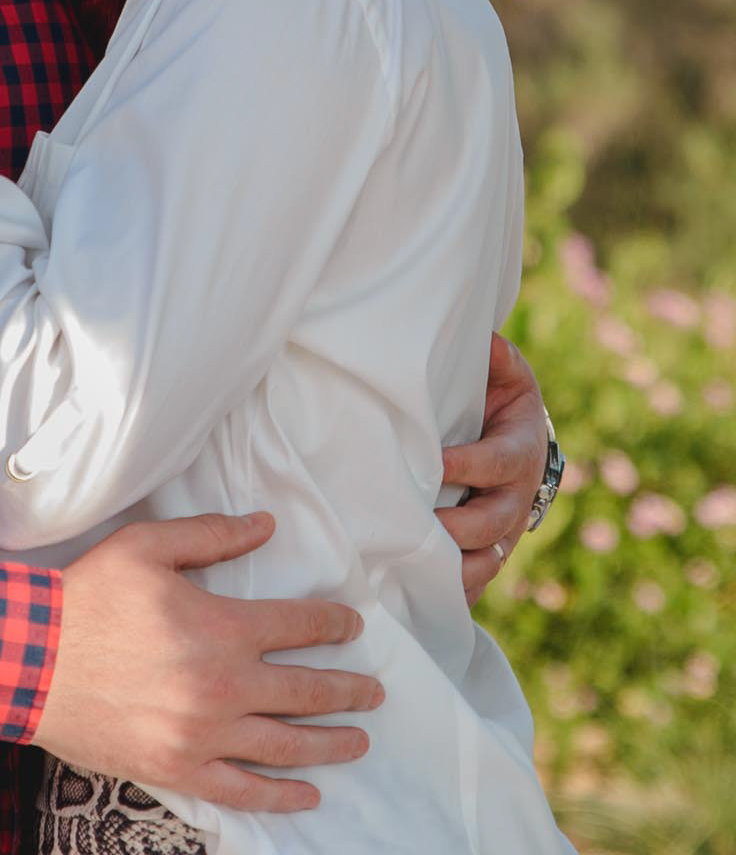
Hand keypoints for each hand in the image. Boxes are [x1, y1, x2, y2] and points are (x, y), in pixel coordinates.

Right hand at [33, 512, 382, 813]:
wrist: (31, 659)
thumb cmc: (89, 595)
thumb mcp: (148, 546)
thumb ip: (212, 535)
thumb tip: (266, 525)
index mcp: (222, 626)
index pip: (299, 624)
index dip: (333, 623)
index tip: (353, 625)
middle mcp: (225, 685)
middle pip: (306, 690)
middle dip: (349, 689)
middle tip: (375, 691)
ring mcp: (204, 734)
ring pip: (286, 745)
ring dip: (331, 743)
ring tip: (360, 740)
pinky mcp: (179, 769)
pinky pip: (243, 792)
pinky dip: (281, 796)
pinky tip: (307, 795)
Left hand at [438, 333, 548, 604]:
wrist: (522, 439)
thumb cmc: (501, 399)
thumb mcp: (506, 372)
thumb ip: (495, 356)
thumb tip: (485, 337)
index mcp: (519, 450)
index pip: (496, 463)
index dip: (468, 466)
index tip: (434, 466)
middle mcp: (516, 498)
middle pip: (490, 522)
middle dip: (454, 527)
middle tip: (415, 524)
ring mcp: (503, 531)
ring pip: (485, 561)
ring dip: (453, 569)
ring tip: (412, 570)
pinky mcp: (488, 552)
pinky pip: (475, 581)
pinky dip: (451, 593)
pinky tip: (414, 598)